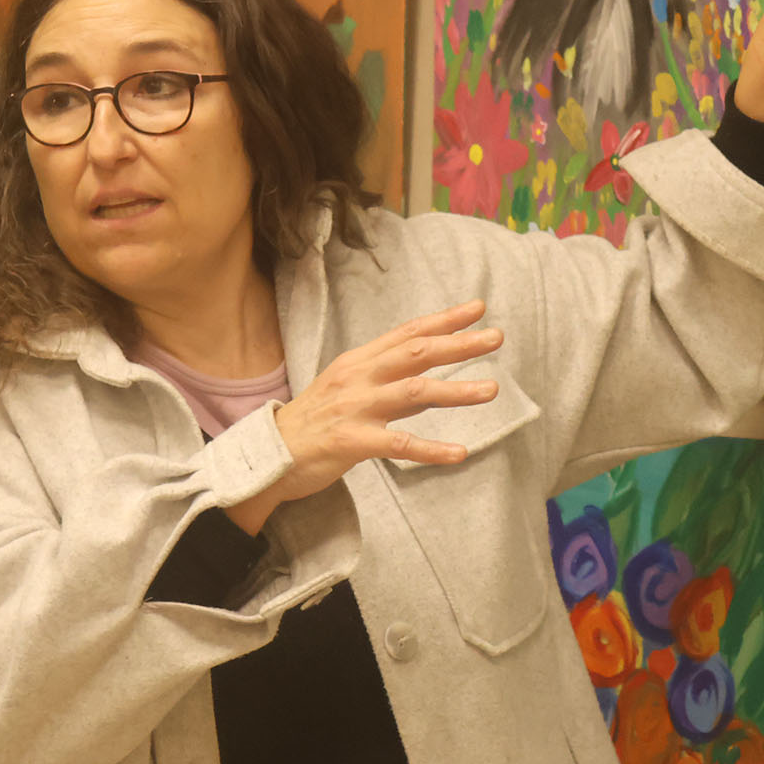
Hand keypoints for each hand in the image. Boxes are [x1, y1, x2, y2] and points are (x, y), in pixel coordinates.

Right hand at [226, 300, 501, 532]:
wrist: (267, 455)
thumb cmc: (315, 422)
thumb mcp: (349, 387)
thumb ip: (388, 378)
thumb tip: (430, 368)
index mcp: (359, 361)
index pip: (407, 332)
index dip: (443, 320)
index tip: (478, 308)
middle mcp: (358, 377)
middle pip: (415, 353)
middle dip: (458, 344)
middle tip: (497, 337)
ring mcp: (354, 408)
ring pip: (413, 393)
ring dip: (456, 390)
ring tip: (492, 390)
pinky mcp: (350, 441)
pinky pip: (398, 444)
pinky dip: (431, 449)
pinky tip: (459, 453)